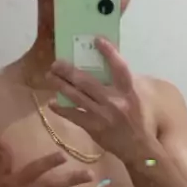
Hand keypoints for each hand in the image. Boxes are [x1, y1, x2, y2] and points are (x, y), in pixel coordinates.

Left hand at [47, 37, 151, 163]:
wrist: (137, 147)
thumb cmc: (135, 119)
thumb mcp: (134, 98)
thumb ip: (121, 83)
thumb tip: (106, 64)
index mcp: (128, 91)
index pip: (119, 67)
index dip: (109, 52)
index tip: (97, 39)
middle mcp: (115, 101)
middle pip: (87, 81)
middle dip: (68, 70)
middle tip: (56, 62)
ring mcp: (102, 114)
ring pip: (76, 96)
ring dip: (60, 85)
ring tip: (50, 76)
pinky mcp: (93, 127)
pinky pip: (73, 115)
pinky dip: (61, 109)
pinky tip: (52, 103)